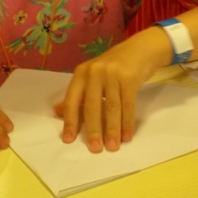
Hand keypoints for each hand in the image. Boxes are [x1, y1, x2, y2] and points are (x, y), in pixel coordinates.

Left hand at [55, 32, 165, 152]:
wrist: (140, 49)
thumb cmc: (114, 67)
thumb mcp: (92, 76)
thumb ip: (78, 94)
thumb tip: (57, 112)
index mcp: (82, 73)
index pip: (72, 100)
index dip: (70, 121)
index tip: (69, 140)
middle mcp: (95, 72)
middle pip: (92, 105)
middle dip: (93, 129)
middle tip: (95, 148)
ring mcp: (113, 73)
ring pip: (111, 107)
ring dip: (112, 129)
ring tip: (113, 146)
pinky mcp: (130, 77)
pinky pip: (128, 104)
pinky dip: (127, 122)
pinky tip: (126, 135)